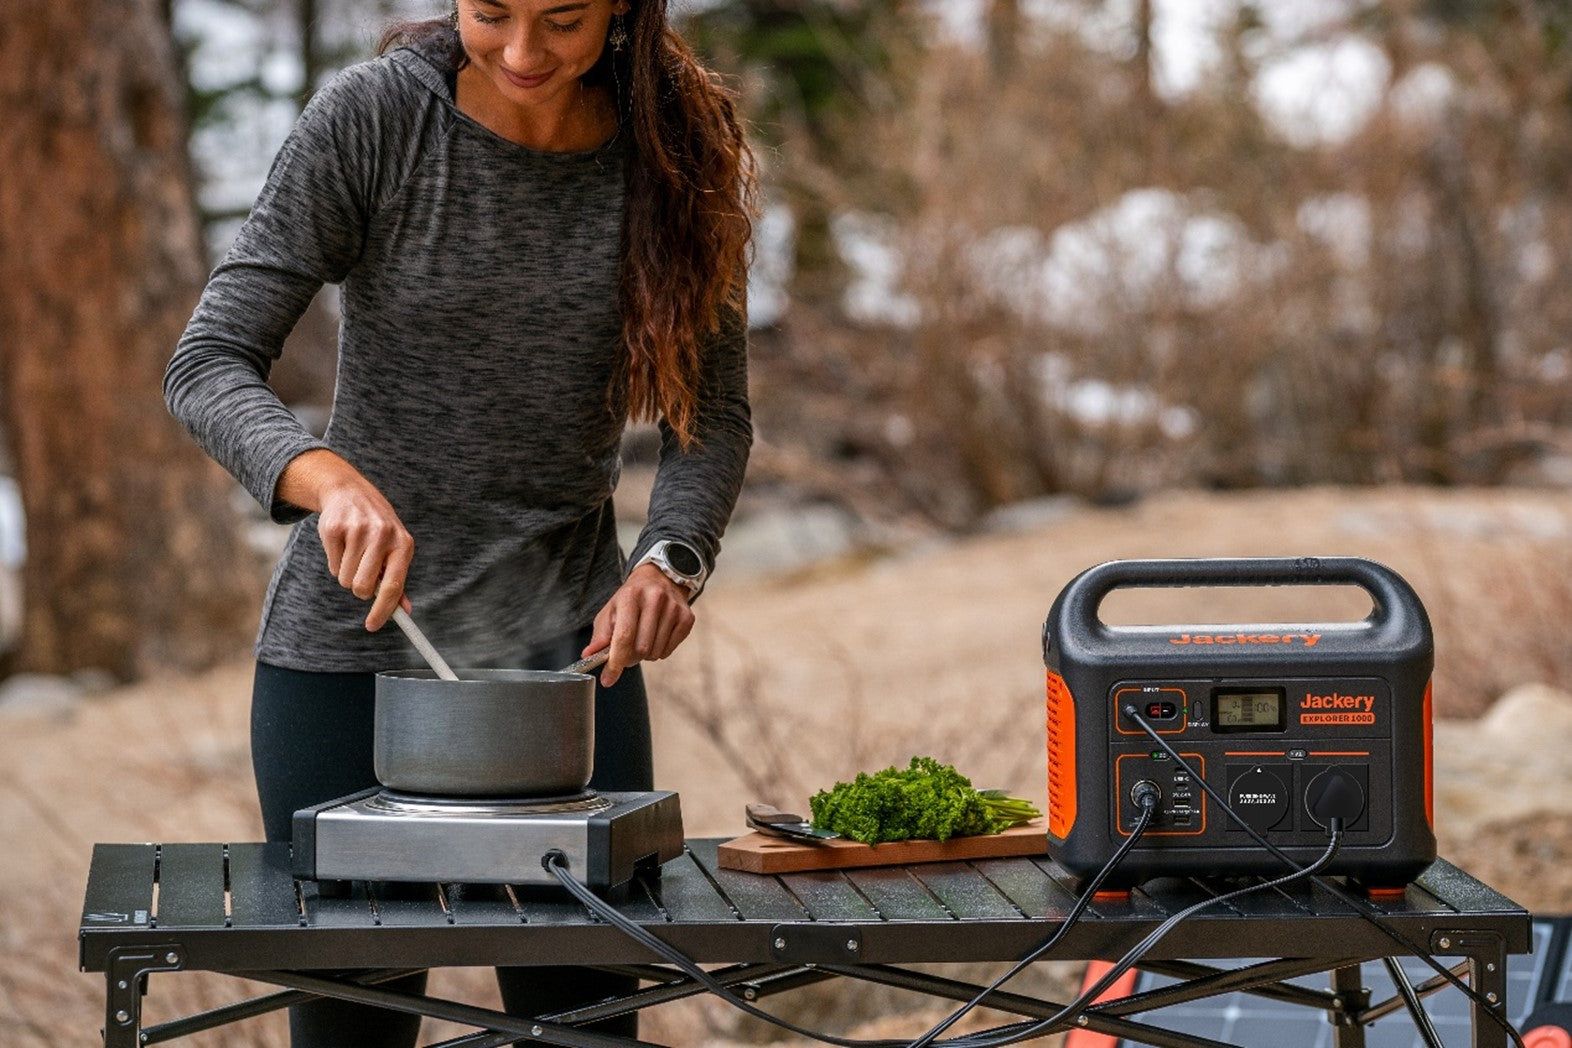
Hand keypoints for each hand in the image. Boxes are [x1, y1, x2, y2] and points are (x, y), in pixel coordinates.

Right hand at [277, 449, 413, 631]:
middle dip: (360, 588)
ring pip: (346, 579)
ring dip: (347, 574)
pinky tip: (342, 543)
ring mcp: (357, 530)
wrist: (350, 492)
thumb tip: (404, 612)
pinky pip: (332, 566)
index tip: (372, 626)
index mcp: (404, 544)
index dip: (383, 610)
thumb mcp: (395, 548)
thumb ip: (397, 579)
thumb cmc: (378, 529)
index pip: (394, 586)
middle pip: (363, 588)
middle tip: (361, 573)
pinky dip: (335, 562)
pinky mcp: (334, 528)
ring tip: (353, 553)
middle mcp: (383, 535)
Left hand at [585, 563, 695, 686]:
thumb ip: (600, 635)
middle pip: (641, 648)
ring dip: (645, 654)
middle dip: (630, 657)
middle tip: (626, 651)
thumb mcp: (611, 611)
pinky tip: (656, 636)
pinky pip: (668, 651)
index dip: (615, 662)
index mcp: (630, 596)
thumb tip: (589, 656)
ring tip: (642, 638)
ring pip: (655, 652)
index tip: (608, 679)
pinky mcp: (687, 618)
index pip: (624, 637)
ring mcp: (673, 608)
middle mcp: (654, 599)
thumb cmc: (631, 598)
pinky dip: (659, 651)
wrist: (659, 579)